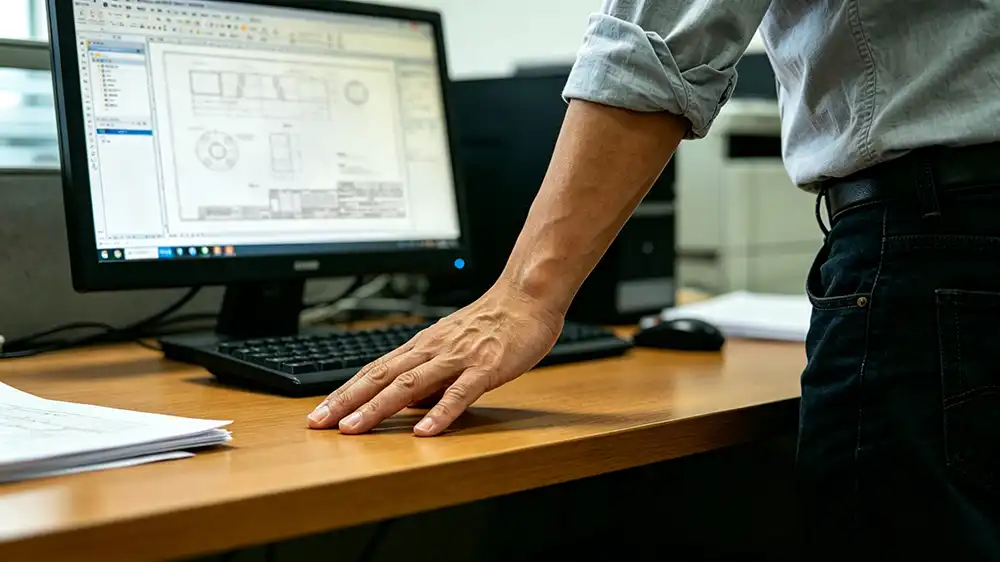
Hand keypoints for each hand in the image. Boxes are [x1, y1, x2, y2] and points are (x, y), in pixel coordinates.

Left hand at [306, 284, 564, 435]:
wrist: (527, 297)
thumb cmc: (494, 323)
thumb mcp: (452, 346)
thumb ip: (430, 375)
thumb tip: (408, 404)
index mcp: (422, 346)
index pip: (374, 371)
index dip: (344, 393)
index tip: (320, 413)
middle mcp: (431, 350)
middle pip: (380, 377)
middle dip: (346, 402)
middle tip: (318, 423)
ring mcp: (457, 358)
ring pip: (409, 384)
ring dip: (378, 407)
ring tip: (353, 428)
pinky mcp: (485, 367)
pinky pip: (459, 393)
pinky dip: (439, 412)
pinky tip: (424, 431)